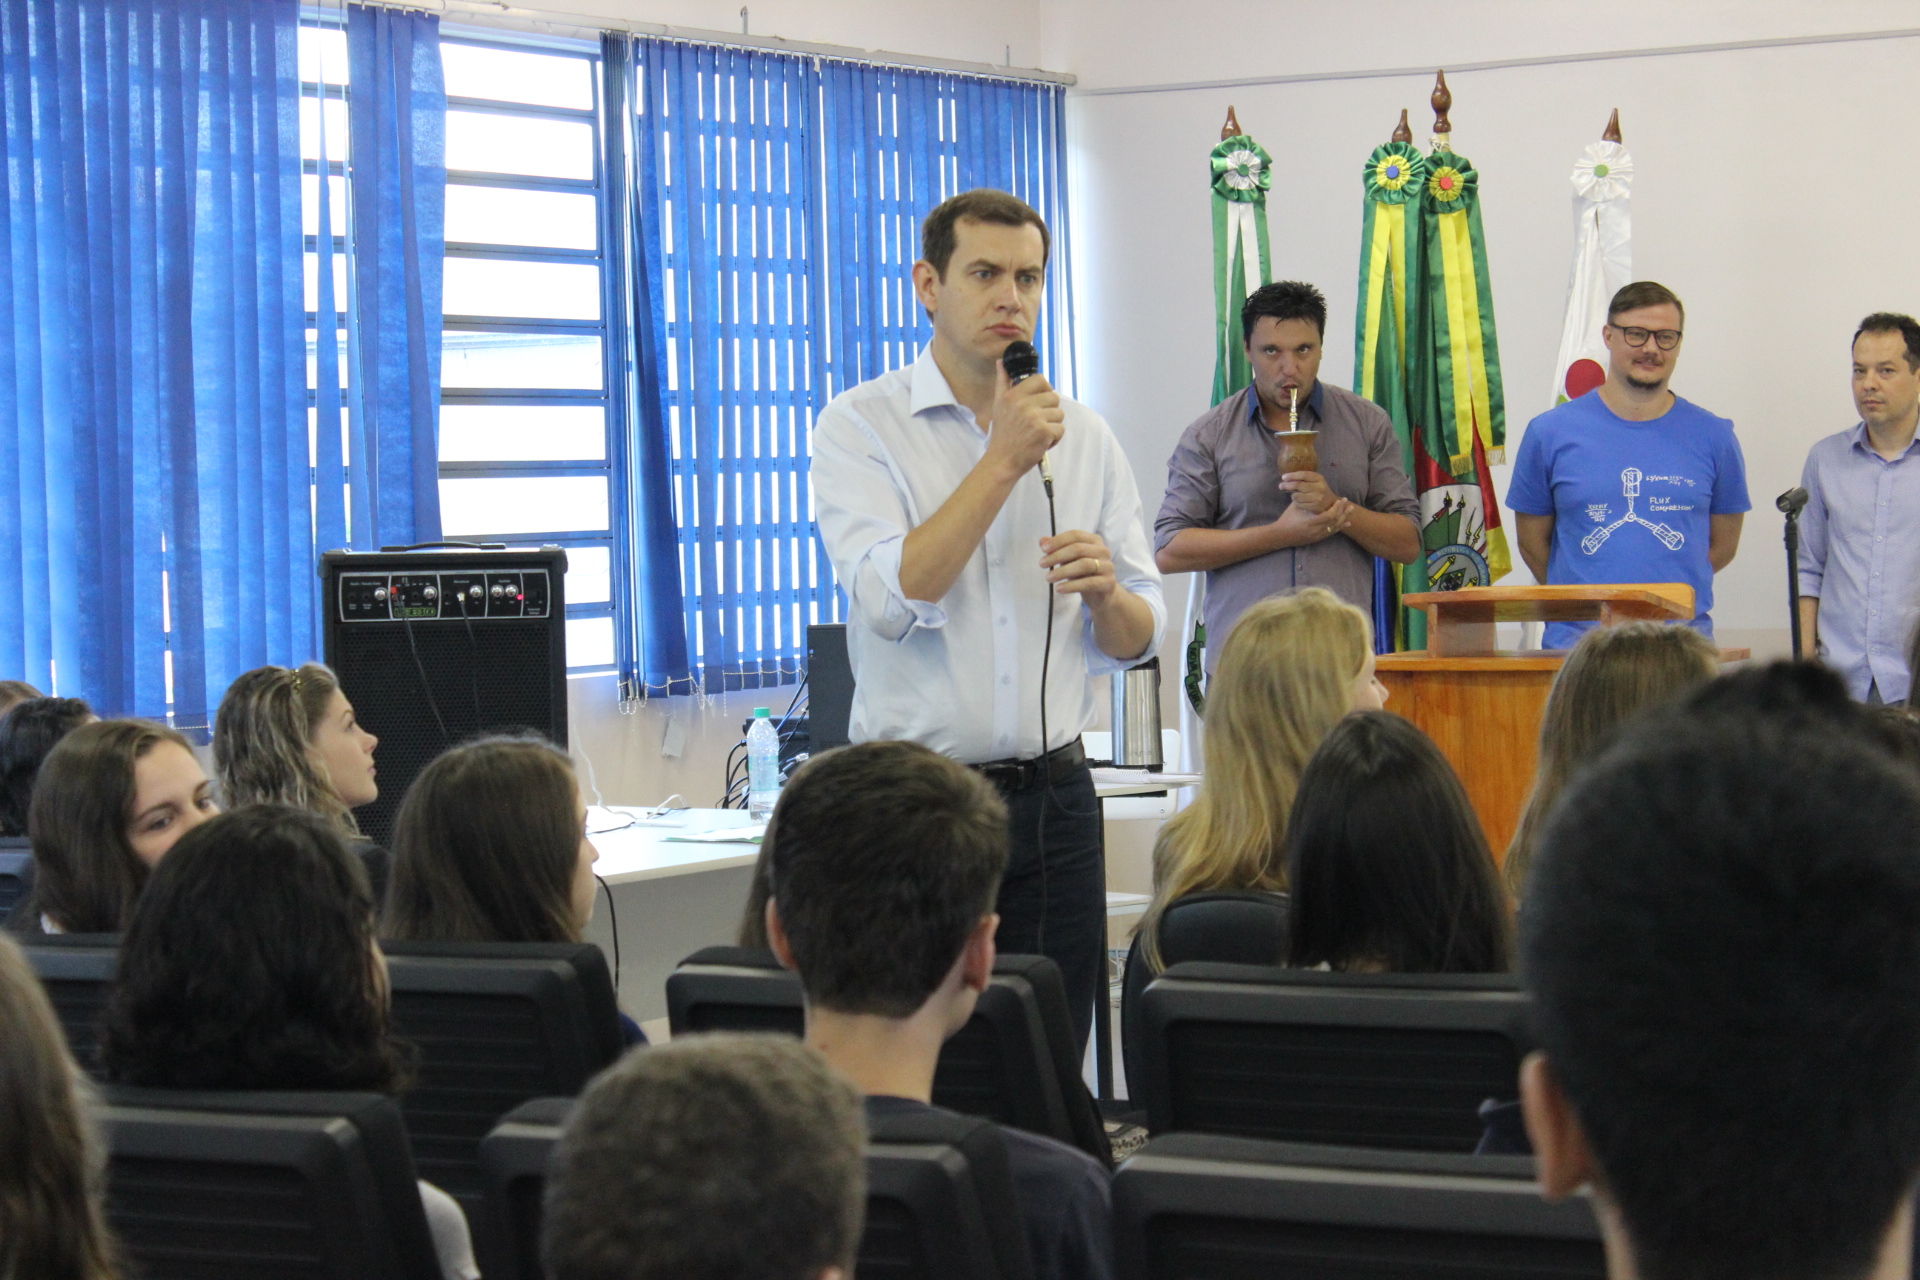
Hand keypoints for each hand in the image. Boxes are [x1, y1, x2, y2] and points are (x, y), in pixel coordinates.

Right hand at [984, 362, 1064, 478]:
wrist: (1002, 461)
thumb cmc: (1002, 434)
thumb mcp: (998, 405)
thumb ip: (1002, 382)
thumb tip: (1001, 362)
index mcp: (1013, 395)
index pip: (1040, 379)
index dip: (1045, 389)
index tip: (1040, 401)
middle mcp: (1023, 404)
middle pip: (1054, 397)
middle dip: (1050, 411)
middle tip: (1037, 422)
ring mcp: (1035, 418)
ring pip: (1059, 414)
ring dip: (1052, 425)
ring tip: (1038, 433)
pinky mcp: (1044, 432)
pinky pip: (1060, 429)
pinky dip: (1055, 438)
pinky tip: (1042, 442)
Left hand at [1040, 530, 1117, 605]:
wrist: (1102, 595)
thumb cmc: (1084, 573)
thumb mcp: (1069, 560)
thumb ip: (1057, 549)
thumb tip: (1042, 541)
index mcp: (1094, 540)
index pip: (1075, 535)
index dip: (1058, 541)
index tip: (1043, 549)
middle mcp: (1103, 550)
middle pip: (1079, 549)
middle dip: (1057, 556)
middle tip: (1042, 564)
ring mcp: (1107, 566)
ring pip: (1084, 565)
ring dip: (1063, 571)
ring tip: (1048, 578)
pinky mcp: (1108, 583)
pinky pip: (1089, 583)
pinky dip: (1072, 586)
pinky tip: (1059, 589)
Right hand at [1275, 496, 1353, 543]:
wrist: (1281, 535)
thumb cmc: (1287, 518)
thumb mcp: (1296, 507)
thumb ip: (1306, 500)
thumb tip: (1314, 489)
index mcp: (1310, 522)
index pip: (1329, 515)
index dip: (1336, 508)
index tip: (1340, 500)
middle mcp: (1316, 530)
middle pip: (1335, 522)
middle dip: (1343, 512)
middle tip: (1348, 504)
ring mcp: (1317, 536)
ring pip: (1335, 528)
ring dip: (1343, 519)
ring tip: (1349, 510)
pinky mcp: (1317, 539)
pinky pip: (1332, 533)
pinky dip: (1340, 527)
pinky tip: (1347, 523)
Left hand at [1279, 469, 1336, 514]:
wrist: (1330, 503)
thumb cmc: (1317, 490)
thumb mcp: (1313, 482)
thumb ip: (1302, 480)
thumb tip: (1285, 479)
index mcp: (1319, 478)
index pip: (1303, 475)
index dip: (1292, 476)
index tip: (1283, 477)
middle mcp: (1320, 487)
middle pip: (1298, 485)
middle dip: (1287, 485)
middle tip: (1280, 486)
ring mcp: (1318, 497)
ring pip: (1297, 496)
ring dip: (1293, 495)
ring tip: (1295, 496)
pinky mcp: (1315, 507)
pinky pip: (1299, 504)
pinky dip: (1297, 503)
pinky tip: (1300, 502)